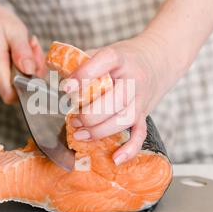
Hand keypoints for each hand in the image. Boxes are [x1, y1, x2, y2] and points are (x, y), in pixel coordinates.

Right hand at [0, 0, 46, 103]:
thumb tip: (30, 70)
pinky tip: (15, 54)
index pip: (10, 95)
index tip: (35, 69)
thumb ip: (23, 51)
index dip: (28, 87)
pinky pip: (7, 81)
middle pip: (16, 89)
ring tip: (22, 48)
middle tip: (32, 48)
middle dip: (30, 71)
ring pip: (13, 85)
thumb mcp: (14, 29)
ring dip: (24, 69)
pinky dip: (16, 70)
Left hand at [66, 34, 181, 163]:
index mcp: (120, 58)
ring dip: (99, 131)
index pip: (104, 63)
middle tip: (74, 118)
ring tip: (80, 133)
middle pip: (114, 102)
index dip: (83, 76)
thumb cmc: (123, 60)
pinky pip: (140, 135)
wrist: (157, 61)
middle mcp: (134, 79)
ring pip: (123, 120)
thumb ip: (82, 63)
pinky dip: (129, 149)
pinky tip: (115, 159)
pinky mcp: (144, 114)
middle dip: (89, 115)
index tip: (67, 88)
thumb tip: (55, 76)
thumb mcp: (104, 52)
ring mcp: (141, 99)